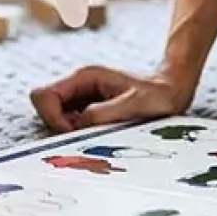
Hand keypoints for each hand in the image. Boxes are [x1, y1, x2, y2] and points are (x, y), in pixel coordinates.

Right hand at [30, 65, 195, 131]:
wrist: (173, 91)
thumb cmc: (157, 96)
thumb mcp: (132, 106)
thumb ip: (101, 114)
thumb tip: (75, 128)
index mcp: (84, 77)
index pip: (43, 95)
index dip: (52, 118)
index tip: (75, 133)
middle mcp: (78, 86)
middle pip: (46, 107)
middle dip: (60, 127)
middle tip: (87, 138)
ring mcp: (82, 98)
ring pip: (56, 118)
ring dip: (71, 133)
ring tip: (101, 137)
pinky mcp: (90, 110)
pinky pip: (71, 125)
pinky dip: (81, 135)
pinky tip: (105, 137)